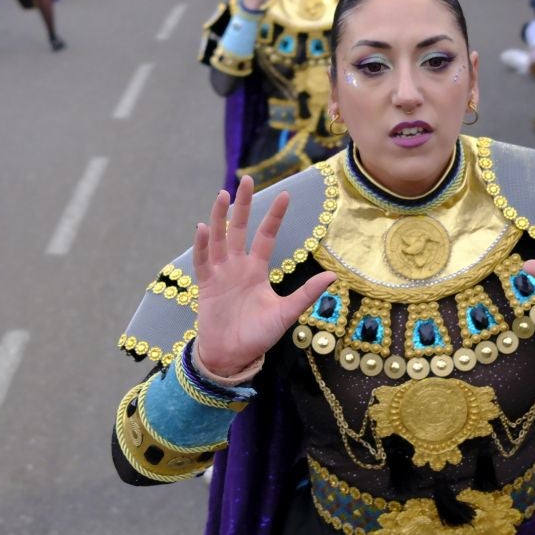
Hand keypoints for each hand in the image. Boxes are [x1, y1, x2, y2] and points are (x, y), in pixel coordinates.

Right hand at [190, 177, 336, 378]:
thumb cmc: (258, 335)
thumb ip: (306, 293)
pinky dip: (202, 244)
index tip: (285, 194)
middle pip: (239, 228)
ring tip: (224, 194)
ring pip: (219, 238)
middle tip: (246, 179)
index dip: (274, 216)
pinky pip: (202, 260)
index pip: (266, 236)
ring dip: (220, 217)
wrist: (232, 355)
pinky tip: (202, 227)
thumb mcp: (286, 313)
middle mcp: (238, 266)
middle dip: (243, 205)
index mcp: (257, 270)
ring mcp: (220, 273)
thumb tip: (332, 276)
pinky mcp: (206, 285)